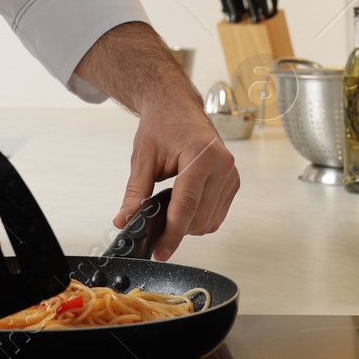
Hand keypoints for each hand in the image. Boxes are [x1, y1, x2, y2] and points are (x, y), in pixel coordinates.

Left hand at [113, 88, 239, 261]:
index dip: (172, 234)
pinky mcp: (233, 182)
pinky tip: (184, 206)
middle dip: (176, 229)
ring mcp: (231, 174)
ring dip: (189, 225)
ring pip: (210, 221)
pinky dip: (200, 218)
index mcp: (201, 156)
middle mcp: (222, 166)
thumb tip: (125, 220)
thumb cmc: (162, 124)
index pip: (186, 206)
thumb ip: (136, 193)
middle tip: (154, 227)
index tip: (160, 252)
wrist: (178, 106)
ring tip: (169, 208)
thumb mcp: (143, 157)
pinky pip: (217, 214)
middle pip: (199, 217)